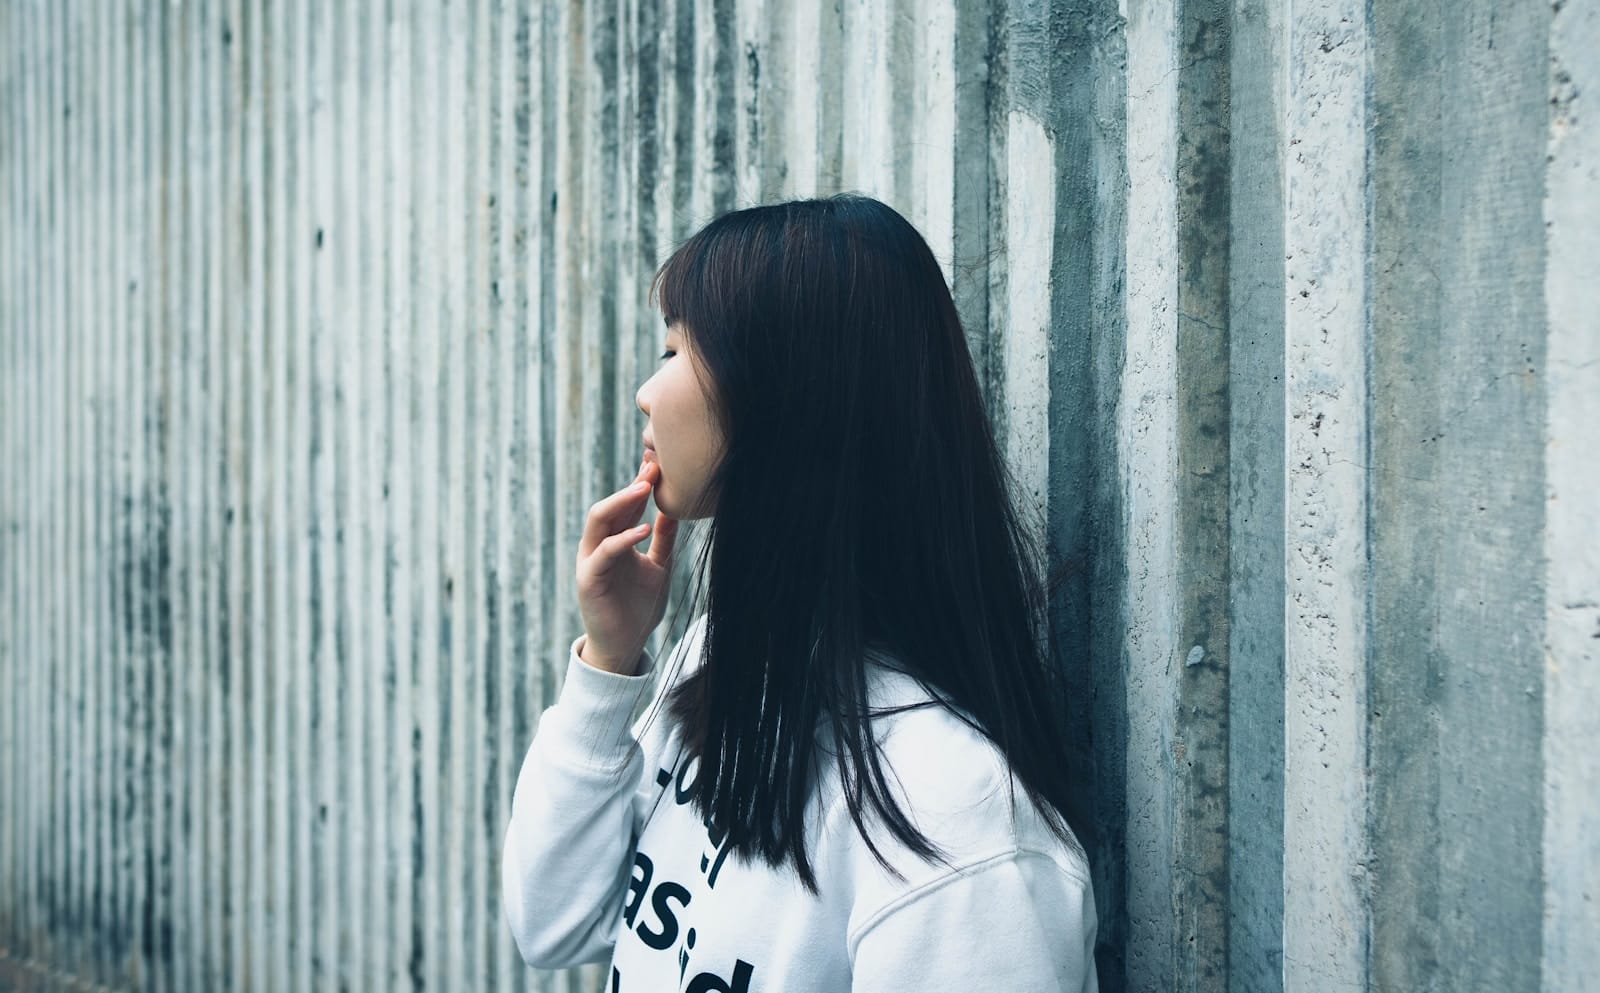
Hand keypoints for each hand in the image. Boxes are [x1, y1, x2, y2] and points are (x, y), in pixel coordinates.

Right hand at [575, 456, 678, 674]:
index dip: (640, 484)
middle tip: (653, 466)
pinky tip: (643, 529)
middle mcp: (599, 546)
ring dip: (621, 502)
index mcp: (615, 541)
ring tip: (645, 487)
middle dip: (631, 486)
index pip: (625, 506)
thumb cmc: (639, 608)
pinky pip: (603, 553)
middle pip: (610, 506)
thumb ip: (663, 539)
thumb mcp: (659, 566)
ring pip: (599, 521)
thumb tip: (674, 509)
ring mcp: (591, 561)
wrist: (626, 645)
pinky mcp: (589, 580)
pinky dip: (622, 539)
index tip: (658, 463)